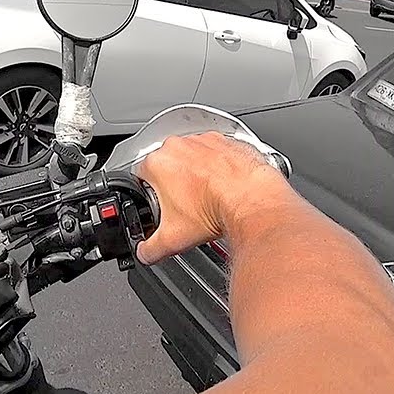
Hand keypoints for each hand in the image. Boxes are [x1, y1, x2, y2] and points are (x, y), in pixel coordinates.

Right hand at [133, 132, 288, 264]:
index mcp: (158, 163)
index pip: (141, 177)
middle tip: (186, 205)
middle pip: (167, 165)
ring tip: (207, 196)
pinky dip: (218, 166)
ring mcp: (203, 140)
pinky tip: (223, 186)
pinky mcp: (225, 140)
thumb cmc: (217, 209)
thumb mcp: (173, 238)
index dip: (150, 195)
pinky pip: (215, 152)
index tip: (162, 206)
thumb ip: (150, 248)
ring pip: (191, 157)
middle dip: (174, 184)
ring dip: (196, 173)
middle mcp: (179, 146)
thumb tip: (145, 252)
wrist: (252, 200)